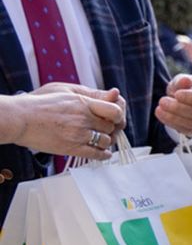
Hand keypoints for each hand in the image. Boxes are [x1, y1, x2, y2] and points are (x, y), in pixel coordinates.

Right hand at [0, 84, 124, 158]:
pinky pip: (96, 154)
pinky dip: (103, 155)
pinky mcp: (71, 148)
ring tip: (100, 140)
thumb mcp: (65, 90)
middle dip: (110, 128)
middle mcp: (83, 119)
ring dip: (105, 141)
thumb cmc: (39, 103)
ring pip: (106, 141)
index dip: (117, 115)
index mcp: (83, 102)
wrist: (20, 118)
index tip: (114, 118)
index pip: (115, 110)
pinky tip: (103, 153)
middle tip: (105, 130)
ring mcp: (78, 134)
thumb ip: (91, 93)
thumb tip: (114, 93)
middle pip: (111, 127)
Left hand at [157, 74, 191, 137]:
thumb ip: (182, 80)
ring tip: (159, 109)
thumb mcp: (183, 80)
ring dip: (173, 117)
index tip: (177, 94)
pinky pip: (186, 130)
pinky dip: (172, 124)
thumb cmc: (186, 87)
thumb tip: (185, 80)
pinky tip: (162, 115)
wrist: (186, 99)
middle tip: (162, 101)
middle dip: (178, 108)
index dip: (191, 97)